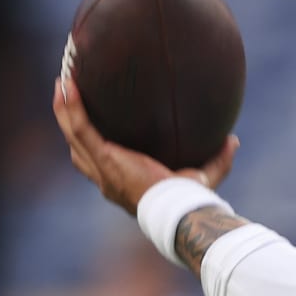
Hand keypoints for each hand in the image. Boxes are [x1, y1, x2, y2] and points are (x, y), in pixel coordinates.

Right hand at [51, 75, 237, 216]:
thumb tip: (233, 140)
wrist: (181, 212)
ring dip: (64, 109)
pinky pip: (80, 127)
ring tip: (62, 83)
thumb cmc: (191, 202)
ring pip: (73, 135)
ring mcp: (102, 168)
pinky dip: (71, 106)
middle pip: (77, 148)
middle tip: (68, 96)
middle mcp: (106, 178)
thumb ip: (217, 160)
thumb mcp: (203, 178)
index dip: (89, 145)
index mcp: (122, 184)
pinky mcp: (106, 158)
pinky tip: (67, 84)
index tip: (89, 123)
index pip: (98, 164)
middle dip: (69, 122)